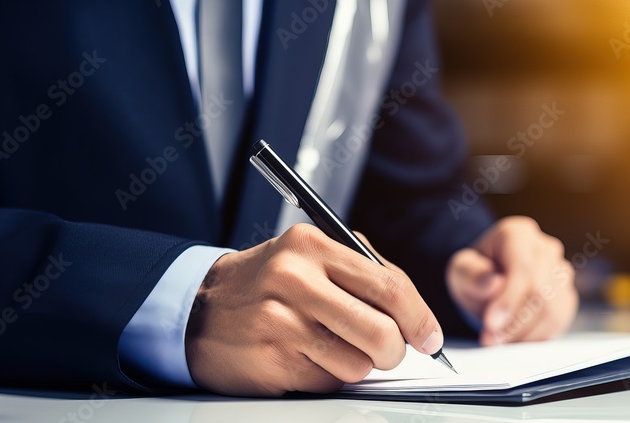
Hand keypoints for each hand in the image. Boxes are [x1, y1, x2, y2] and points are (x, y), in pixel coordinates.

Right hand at [184, 224, 443, 395]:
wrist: (199, 307)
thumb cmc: (267, 283)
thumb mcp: (309, 256)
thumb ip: (362, 273)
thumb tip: (416, 315)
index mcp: (313, 246)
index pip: (390, 286)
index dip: (420, 318)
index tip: (430, 337)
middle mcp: (296, 280)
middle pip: (381, 331)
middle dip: (396, 351)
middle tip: (390, 352)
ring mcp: (281, 322)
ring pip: (357, 365)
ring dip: (355, 365)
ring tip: (330, 347)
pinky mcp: (271, 360)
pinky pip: (327, 383)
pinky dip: (325, 377)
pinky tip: (303, 357)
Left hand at [446, 216, 576, 345]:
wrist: (487, 281)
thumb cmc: (474, 272)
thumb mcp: (461, 270)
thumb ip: (472, 275)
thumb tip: (493, 284)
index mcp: (518, 234)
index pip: (524, 266)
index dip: (509, 299)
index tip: (491, 323)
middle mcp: (545, 249)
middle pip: (542, 290)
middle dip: (515, 322)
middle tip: (491, 339)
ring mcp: (560, 272)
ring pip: (553, 309)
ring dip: (524, 333)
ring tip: (499, 341)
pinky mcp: (566, 296)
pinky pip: (559, 322)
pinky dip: (536, 337)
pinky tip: (515, 340)